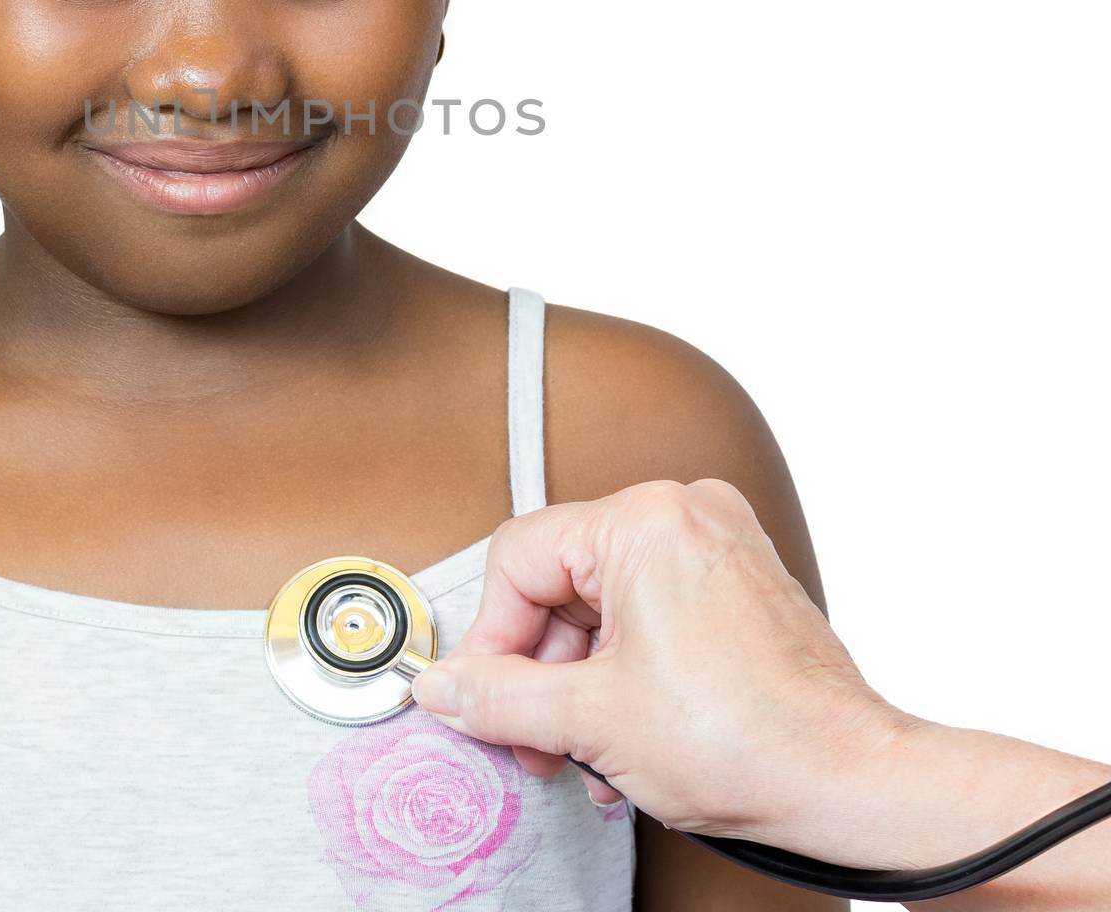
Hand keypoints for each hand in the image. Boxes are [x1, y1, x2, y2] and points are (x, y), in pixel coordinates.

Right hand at [410, 478, 913, 844]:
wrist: (854, 785)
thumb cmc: (753, 741)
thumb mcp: (593, 720)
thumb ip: (499, 695)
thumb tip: (444, 685)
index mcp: (645, 519)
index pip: (520, 558)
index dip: (491, 637)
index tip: (483, 695)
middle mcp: (683, 512)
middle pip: (562, 582)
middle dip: (541, 670)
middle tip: (533, 737)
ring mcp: (717, 542)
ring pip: (603, 603)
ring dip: (581, 681)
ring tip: (586, 750)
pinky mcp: (738, 579)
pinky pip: (649, 610)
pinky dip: (626, 668)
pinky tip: (624, 732)